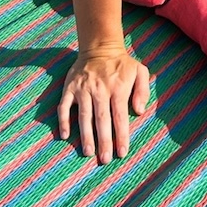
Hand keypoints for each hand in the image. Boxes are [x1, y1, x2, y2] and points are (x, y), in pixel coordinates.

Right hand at [57, 46, 150, 163]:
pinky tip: (65, 135)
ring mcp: (83, 89)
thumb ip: (143, 90)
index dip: (121, 135)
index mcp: (118, 87)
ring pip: (84, 115)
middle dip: (104, 141)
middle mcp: (100, 89)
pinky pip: (64, 106)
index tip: (122, 153)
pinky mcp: (70, 88)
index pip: (120, 116)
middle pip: (102, 119)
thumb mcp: (140, 71)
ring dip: (85, 135)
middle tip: (105, 159)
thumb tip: (139, 111)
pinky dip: (63, 121)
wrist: (100, 47)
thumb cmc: (122, 64)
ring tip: (88, 152)